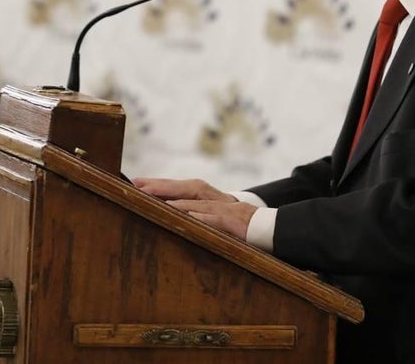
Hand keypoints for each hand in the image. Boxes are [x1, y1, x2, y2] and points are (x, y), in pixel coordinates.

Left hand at [133, 177, 257, 239]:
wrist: (278, 232)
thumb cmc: (247, 231)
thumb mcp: (223, 224)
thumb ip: (203, 220)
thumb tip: (177, 219)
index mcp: (215, 200)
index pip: (186, 188)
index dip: (162, 185)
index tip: (137, 183)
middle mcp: (221, 200)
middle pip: (190, 188)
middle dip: (163, 185)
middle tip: (137, 185)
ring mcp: (229, 210)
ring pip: (201, 201)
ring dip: (176, 199)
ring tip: (154, 198)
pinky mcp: (238, 224)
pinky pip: (218, 220)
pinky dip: (203, 218)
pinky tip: (187, 218)